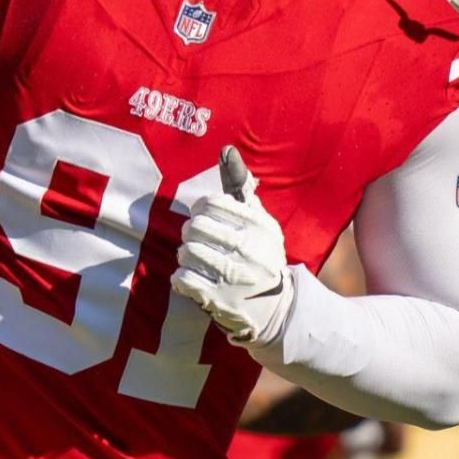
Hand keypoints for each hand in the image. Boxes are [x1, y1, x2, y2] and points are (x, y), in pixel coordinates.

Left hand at [170, 147, 293, 345]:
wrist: (276, 309)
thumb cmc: (261, 255)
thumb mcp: (259, 220)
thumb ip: (240, 186)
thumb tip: (225, 149)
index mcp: (258, 224)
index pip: (212, 203)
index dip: (200, 209)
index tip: (204, 218)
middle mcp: (248, 248)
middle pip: (195, 227)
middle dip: (191, 234)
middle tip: (197, 241)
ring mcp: (233, 275)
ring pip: (186, 252)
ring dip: (185, 256)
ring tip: (194, 260)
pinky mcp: (219, 299)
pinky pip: (182, 278)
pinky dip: (181, 278)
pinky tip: (191, 279)